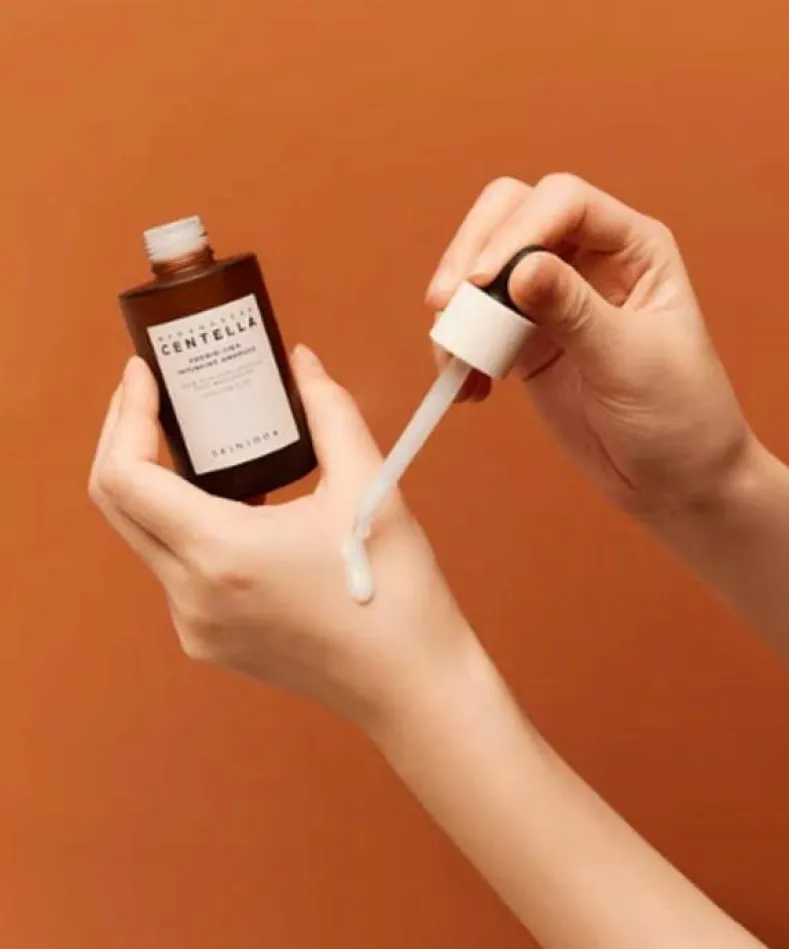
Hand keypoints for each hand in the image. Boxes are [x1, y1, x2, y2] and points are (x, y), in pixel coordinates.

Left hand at [89, 351, 469, 726]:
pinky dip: (186, 525)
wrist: (411, 685)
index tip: (144, 374)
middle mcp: (191, 595)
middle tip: (156, 394)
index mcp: (220, 553)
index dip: (124, 416)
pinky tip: (232, 502)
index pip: (124, 476)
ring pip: (146, 537)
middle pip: (118, 504)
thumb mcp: (366, 486)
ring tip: (199, 439)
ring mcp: (194, 626)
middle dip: (126, 439)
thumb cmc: (394, 592)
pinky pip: (175, 571)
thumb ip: (328, 411)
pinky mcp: (209, 641)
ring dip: (158, 483)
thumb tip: (301, 362)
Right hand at [428, 173, 755, 516]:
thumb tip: (519, 269)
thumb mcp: (631, 361)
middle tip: (446, 306)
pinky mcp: (523, 337)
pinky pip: (475, 322)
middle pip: (510, 214)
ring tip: (454, 362)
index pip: (563, 203)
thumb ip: (574, 313)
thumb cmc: (679, 415)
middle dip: (470, 253)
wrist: (673, 480)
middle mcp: (589, 258)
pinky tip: (466, 386)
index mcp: (632, 246)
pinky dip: (458, 347)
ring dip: (456, 305)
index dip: (516, 230)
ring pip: (481, 264)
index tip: (482, 280)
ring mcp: (551, 296)